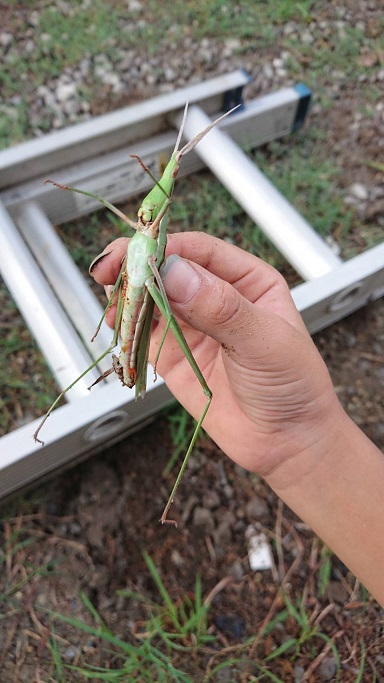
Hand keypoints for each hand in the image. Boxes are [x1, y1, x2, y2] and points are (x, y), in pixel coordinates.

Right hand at [90, 232, 341, 489]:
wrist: (287, 441)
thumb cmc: (292, 385)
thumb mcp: (264, 341)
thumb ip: (220, 308)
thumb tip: (175, 273)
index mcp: (247, 280)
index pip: (199, 251)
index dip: (165, 248)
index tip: (139, 254)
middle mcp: (215, 296)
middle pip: (167, 268)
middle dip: (137, 266)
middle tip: (109, 269)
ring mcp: (191, 326)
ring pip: (150, 298)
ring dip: (127, 295)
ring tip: (111, 301)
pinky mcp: (173, 356)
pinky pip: (143, 333)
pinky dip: (125, 327)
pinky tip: (115, 324)